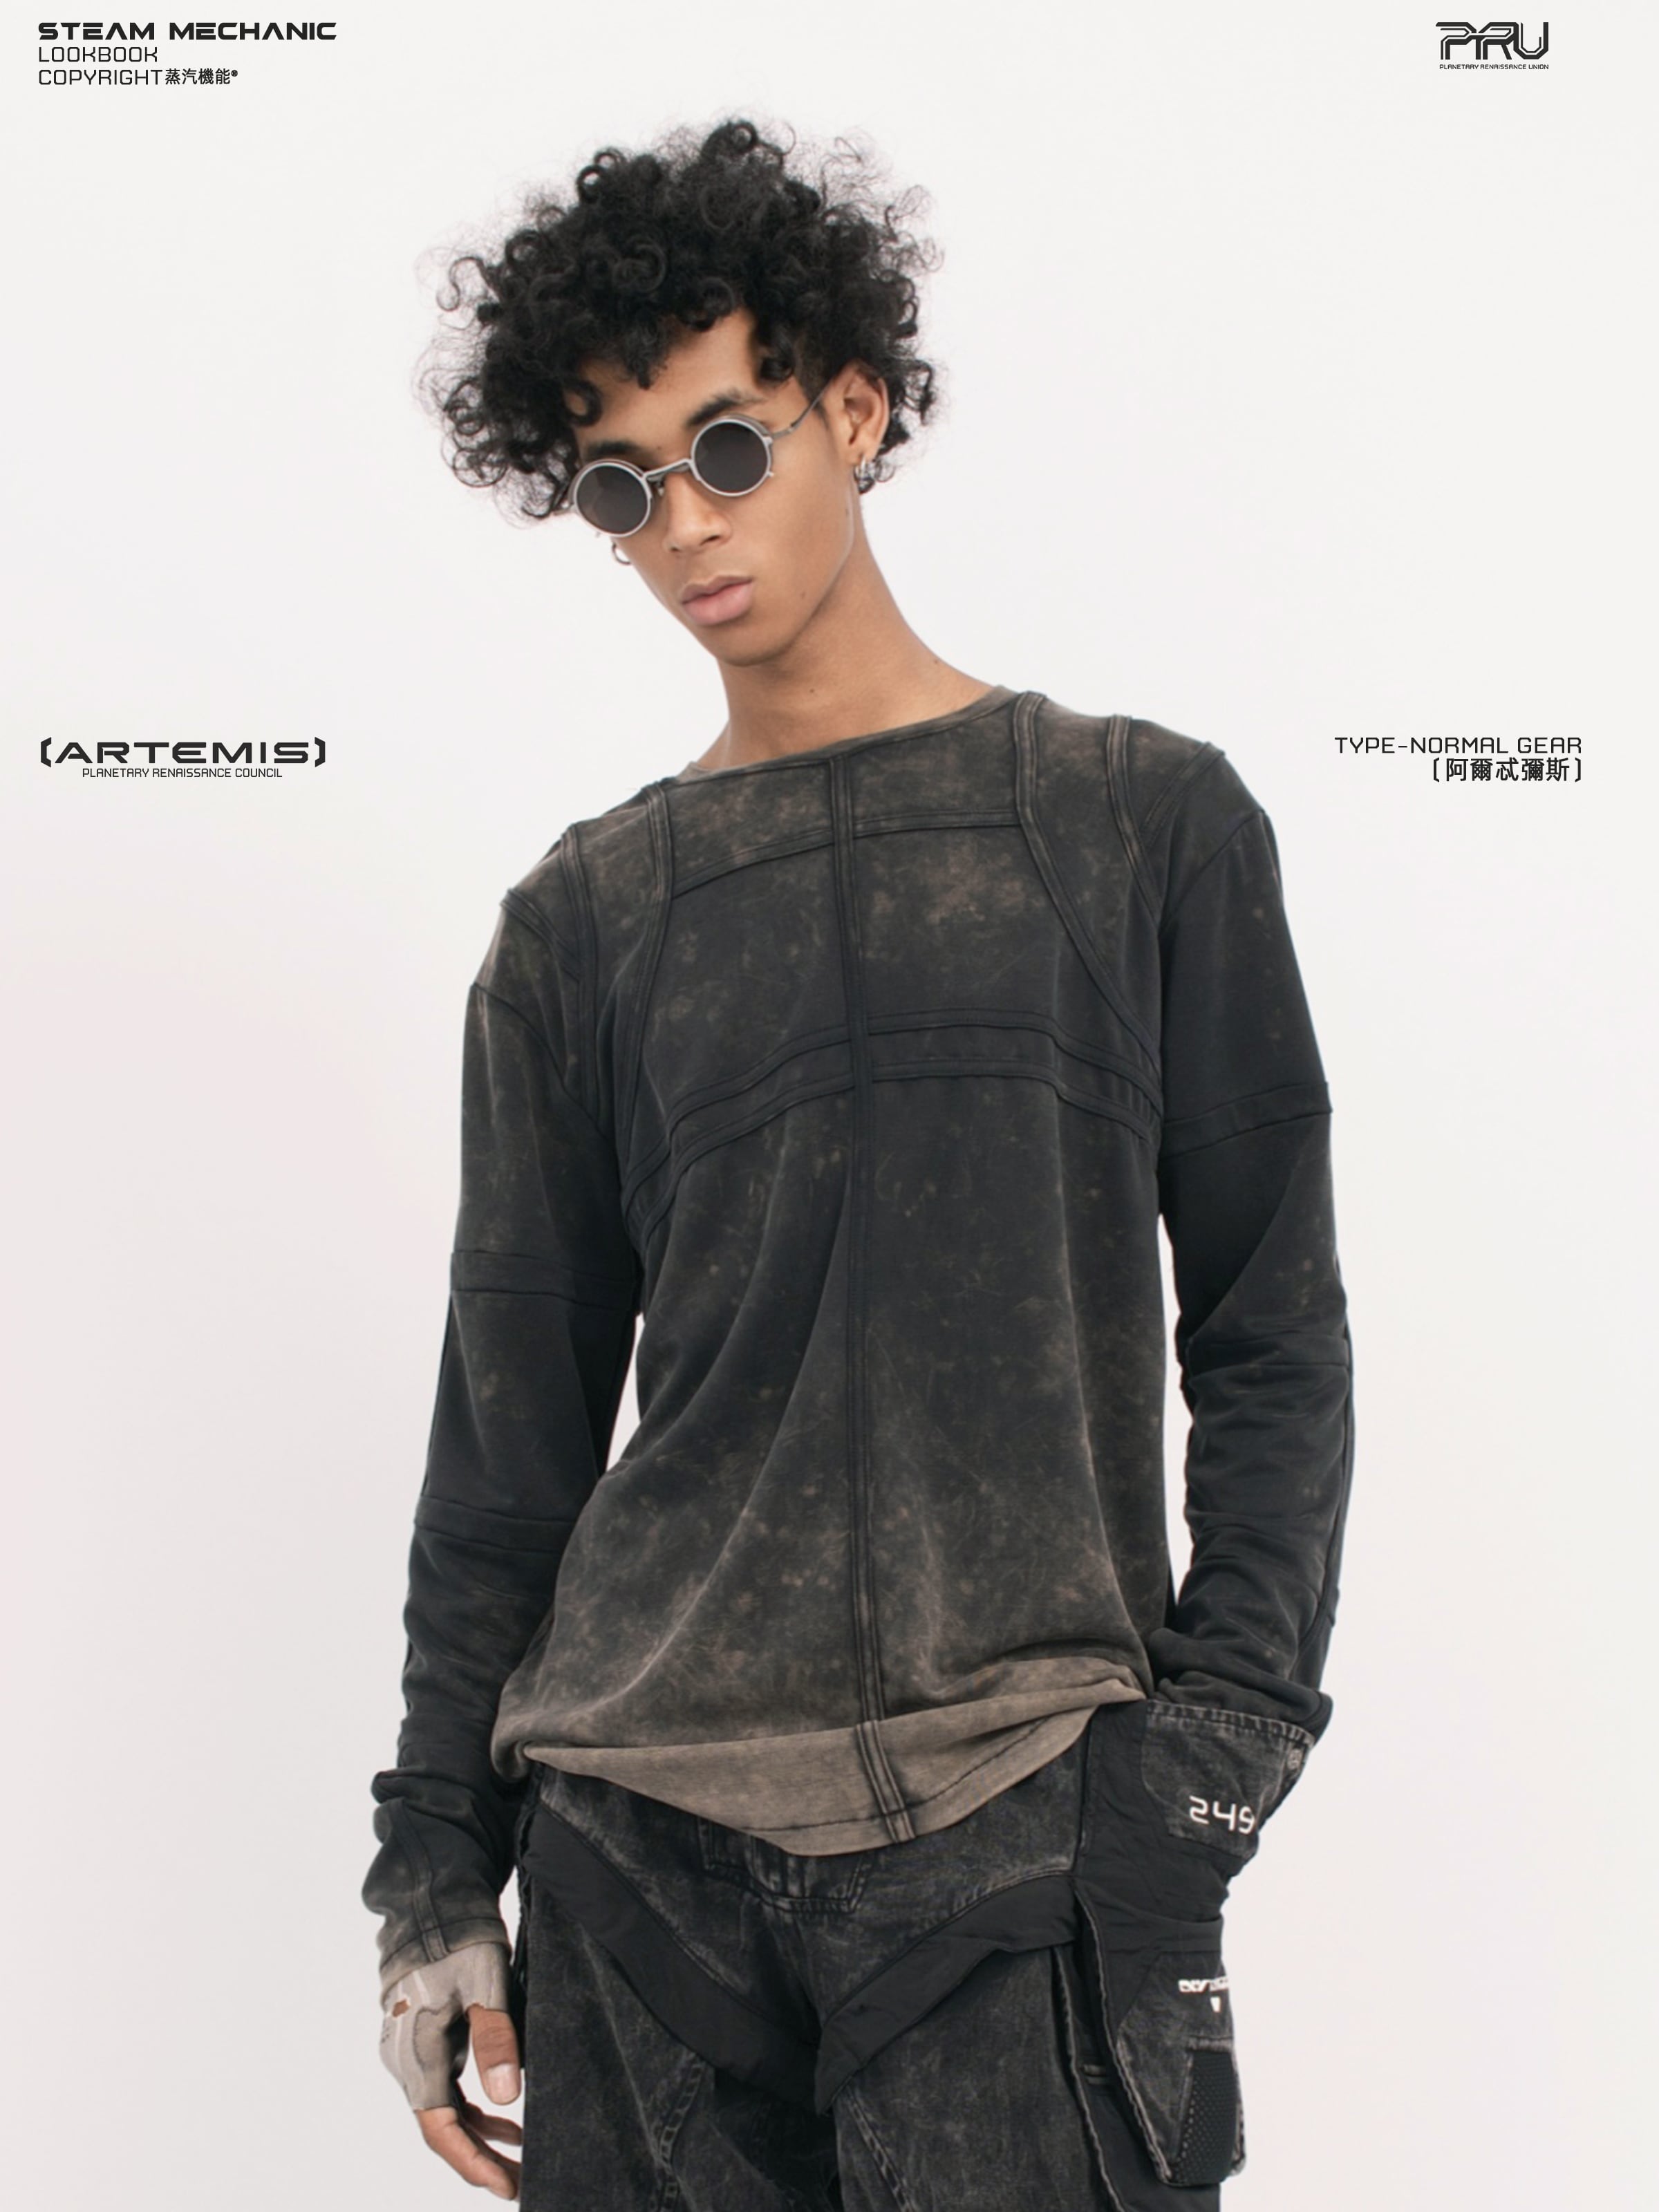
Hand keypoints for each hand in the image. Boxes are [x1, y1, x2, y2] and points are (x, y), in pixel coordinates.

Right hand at [380, 1940, 522, 2199]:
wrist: (430, 1899)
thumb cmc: (458, 1938)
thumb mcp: (485, 1985)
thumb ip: (495, 2040)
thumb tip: (506, 2100)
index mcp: (416, 2053)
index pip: (441, 2129)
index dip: (473, 2163)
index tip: (507, 2188)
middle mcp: (404, 2059)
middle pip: (441, 2126)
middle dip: (479, 2159)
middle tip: (521, 2183)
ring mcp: (410, 2050)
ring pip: (444, 2109)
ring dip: (479, 2136)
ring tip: (521, 2158)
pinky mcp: (421, 2037)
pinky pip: (446, 2087)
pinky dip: (475, 2108)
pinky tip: (506, 2119)